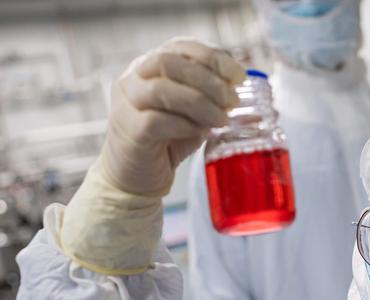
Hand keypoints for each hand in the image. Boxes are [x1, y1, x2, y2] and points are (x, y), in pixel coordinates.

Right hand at [99, 37, 246, 194]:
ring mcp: (126, 102)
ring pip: (160, 89)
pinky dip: (184, 124)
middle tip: (232, 101)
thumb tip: (239, 91)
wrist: (138, 177)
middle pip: (168, 61)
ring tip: (221, 119)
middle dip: (208, 80)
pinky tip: (200, 132)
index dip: (212, 57)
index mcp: (152, 65)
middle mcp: (134, 78)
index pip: (181, 47)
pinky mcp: (128, 130)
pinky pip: (156, 120)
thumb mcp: (195, 114)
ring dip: (199, 102)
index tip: (239, 76)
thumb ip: (211, 98)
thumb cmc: (168, 141)